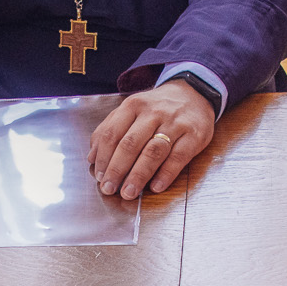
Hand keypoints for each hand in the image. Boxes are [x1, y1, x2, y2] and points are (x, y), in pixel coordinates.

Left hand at [88, 81, 215, 198]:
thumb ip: (109, 130)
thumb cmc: (156, 108)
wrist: (194, 93)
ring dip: (139, 175)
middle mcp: (154, 113)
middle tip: (109, 189)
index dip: (104, 157)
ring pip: (153, 151)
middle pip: (131, 144)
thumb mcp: (131, 110)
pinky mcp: (194, 135)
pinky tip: (155, 187)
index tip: (99, 176)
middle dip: (117, 169)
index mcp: (134, 106)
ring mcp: (175, 124)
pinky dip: (166, 174)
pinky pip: (178, 157)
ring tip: (129, 192)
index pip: (113, 133)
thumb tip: (92, 157)